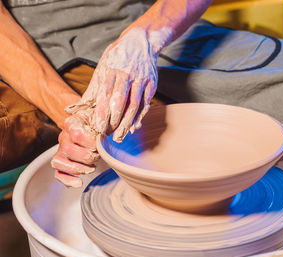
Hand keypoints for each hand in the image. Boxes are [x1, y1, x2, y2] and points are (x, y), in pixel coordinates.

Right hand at [51, 110, 98, 187]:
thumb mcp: (105, 119)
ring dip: (77, 168)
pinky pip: (58, 173)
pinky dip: (67, 180)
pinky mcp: (62, 162)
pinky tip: (79, 182)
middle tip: (98, 156)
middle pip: (67, 149)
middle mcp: (64, 136)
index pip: (76, 134)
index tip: (99, 144)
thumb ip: (105, 122)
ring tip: (92, 168)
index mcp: (73, 123)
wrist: (100, 131)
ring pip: (59, 162)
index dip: (89, 142)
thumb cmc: (102, 125)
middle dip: (86, 157)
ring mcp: (61, 150)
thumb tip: (105, 131)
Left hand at [67, 27, 160, 141]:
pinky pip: (145, 103)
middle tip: (108, 136)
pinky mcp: (151, 84)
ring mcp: (140, 79)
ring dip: (127, 123)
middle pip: (121, 102)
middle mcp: (126, 74)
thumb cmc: (117, 57)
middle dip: (114, 121)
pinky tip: (134, 127)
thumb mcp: (102, 67)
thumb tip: (79, 107)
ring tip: (120, 136)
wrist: (140, 42)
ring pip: (134, 105)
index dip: (102, 112)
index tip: (98, 127)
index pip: (105, 94)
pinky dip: (140, 117)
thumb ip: (94, 87)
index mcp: (111, 70)